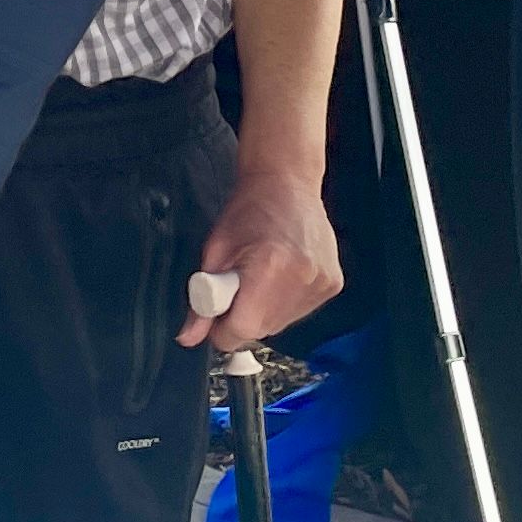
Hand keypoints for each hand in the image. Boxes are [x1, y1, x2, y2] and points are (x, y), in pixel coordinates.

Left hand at [184, 166, 340, 352]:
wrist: (287, 183)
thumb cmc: (249, 210)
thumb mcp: (215, 252)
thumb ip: (201, 300)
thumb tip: (189, 337)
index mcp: (270, 269)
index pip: (241, 330)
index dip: (221, 328)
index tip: (216, 314)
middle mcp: (303, 279)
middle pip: (262, 330)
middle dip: (243, 318)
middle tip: (237, 286)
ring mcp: (322, 284)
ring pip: (281, 324)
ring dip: (264, 312)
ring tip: (260, 276)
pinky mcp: (333, 285)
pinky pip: (299, 311)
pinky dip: (284, 302)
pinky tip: (281, 275)